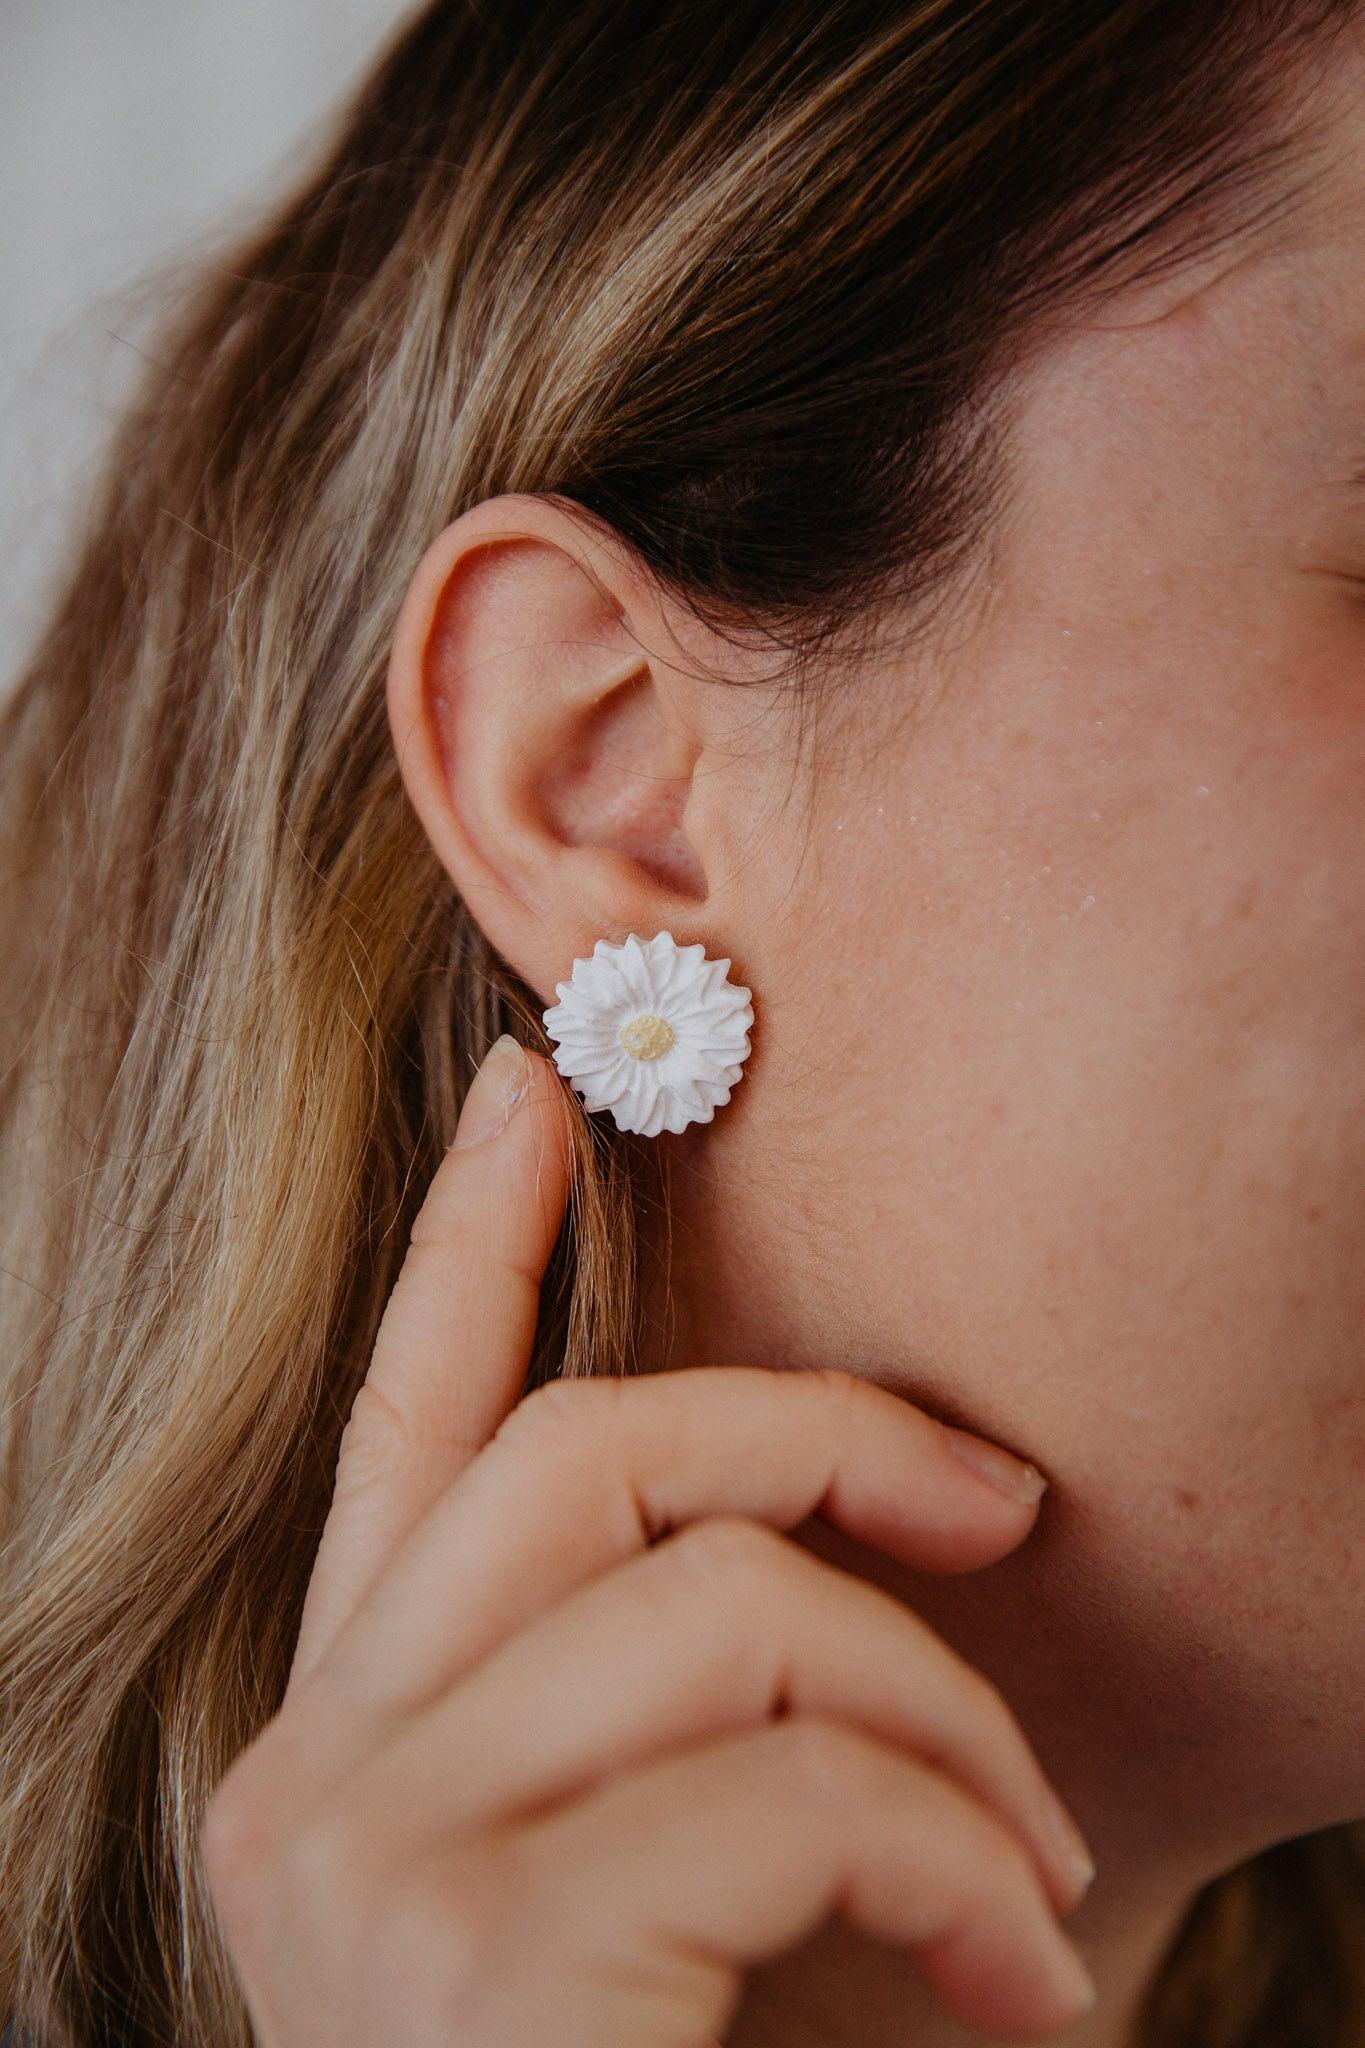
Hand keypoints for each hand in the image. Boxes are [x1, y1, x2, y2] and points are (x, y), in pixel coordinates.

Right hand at [201, 1035, 1097, 2046]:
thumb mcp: (653, 1871)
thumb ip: (674, 1702)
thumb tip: (816, 1534)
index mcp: (353, 1740)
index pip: (409, 1431)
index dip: (477, 1243)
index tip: (542, 1092)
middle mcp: (318, 1776)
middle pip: (595, 1459)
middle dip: (831, 1447)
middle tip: (1002, 1520)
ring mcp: (377, 1860)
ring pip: (723, 1599)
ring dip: (940, 1712)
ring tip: (1039, 1871)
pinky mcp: (489, 1959)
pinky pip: (796, 1780)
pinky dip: (962, 1862)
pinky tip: (1030, 1993)